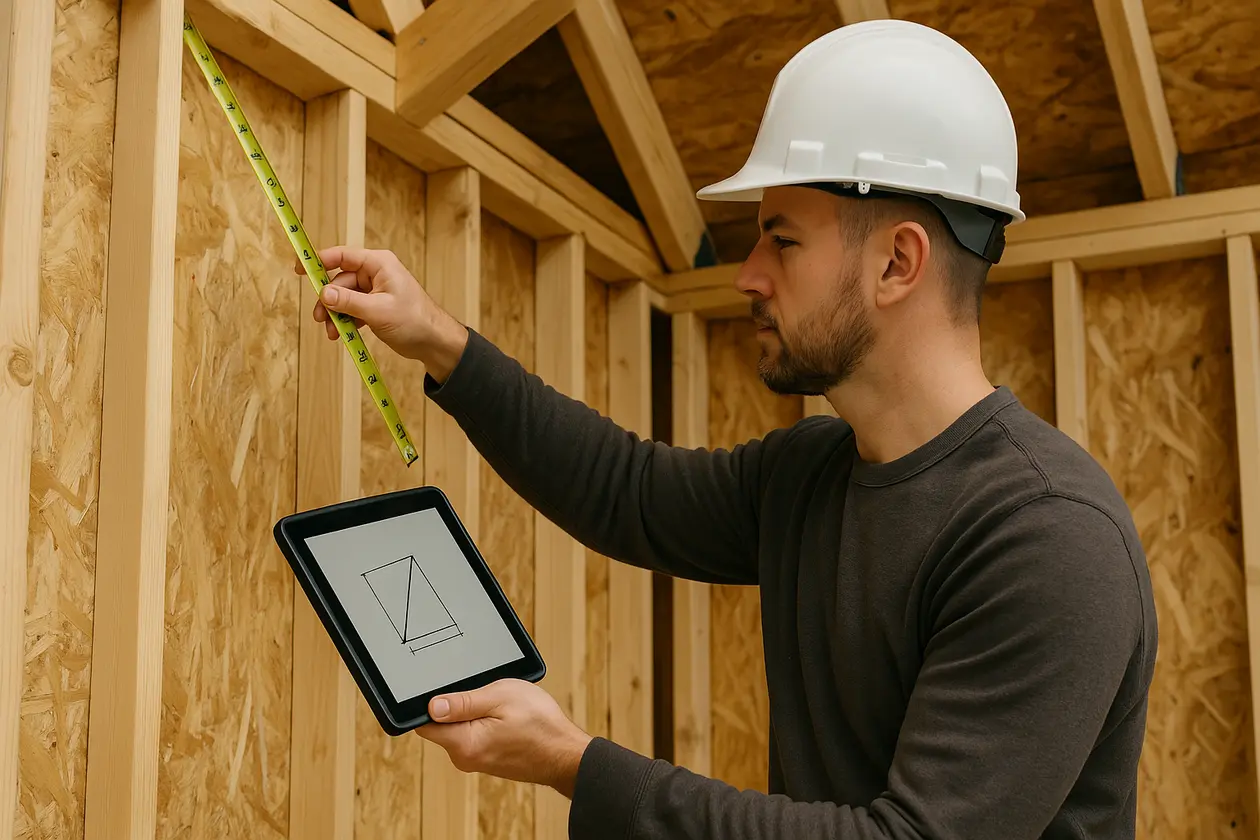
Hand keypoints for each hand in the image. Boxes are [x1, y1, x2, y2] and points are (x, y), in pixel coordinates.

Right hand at [299, 246, 467, 380]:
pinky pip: (352, 309)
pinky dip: (345, 321)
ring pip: (344, 298)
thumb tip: (324, 294)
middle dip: (328, 301)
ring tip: (333, 333)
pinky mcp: (375, 307)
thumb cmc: (414, 320)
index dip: (318, 261)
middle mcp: (375, 273)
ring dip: (335, 314)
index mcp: (378, 264)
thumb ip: (349, 302)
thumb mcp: (377, 311)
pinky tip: (342, 335)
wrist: (434, 342)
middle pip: (339, 281)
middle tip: (319, 318)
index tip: (299, 269)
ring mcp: (375, 291)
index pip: (342, 256)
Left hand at [415, 679, 592, 797]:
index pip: (424, 723)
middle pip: (441, 724)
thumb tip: (431, 705)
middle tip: (485, 693)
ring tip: (501, 706)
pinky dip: (485, 722)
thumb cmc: (541, 725)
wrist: (566, 754)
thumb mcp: (501, 697)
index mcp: (463, 743)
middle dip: (457, 704)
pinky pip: (474, 734)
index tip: (447, 688)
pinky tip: (506, 717)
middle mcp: (464, 757)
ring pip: (460, 728)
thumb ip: (463, 702)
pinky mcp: (487, 758)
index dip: (428, 701)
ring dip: (474, 712)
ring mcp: (476, 760)